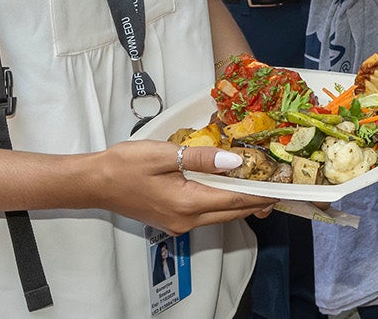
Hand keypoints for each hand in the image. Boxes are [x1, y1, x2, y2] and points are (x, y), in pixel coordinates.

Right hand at [91, 140, 274, 234]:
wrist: (94, 183)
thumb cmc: (125, 165)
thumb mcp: (164, 154)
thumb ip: (201, 158)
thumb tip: (235, 161)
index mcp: (187, 203)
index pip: (235, 199)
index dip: (262, 191)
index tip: (283, 183)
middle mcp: (186, 220)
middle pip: (233, 212)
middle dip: (258, 200)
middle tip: (279, 184)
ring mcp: (179, 224)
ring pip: (221, 215)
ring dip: (241, 202)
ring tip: (260, 184)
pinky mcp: (172, 221)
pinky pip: (207, 214)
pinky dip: (223, 202)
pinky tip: (228, 187)